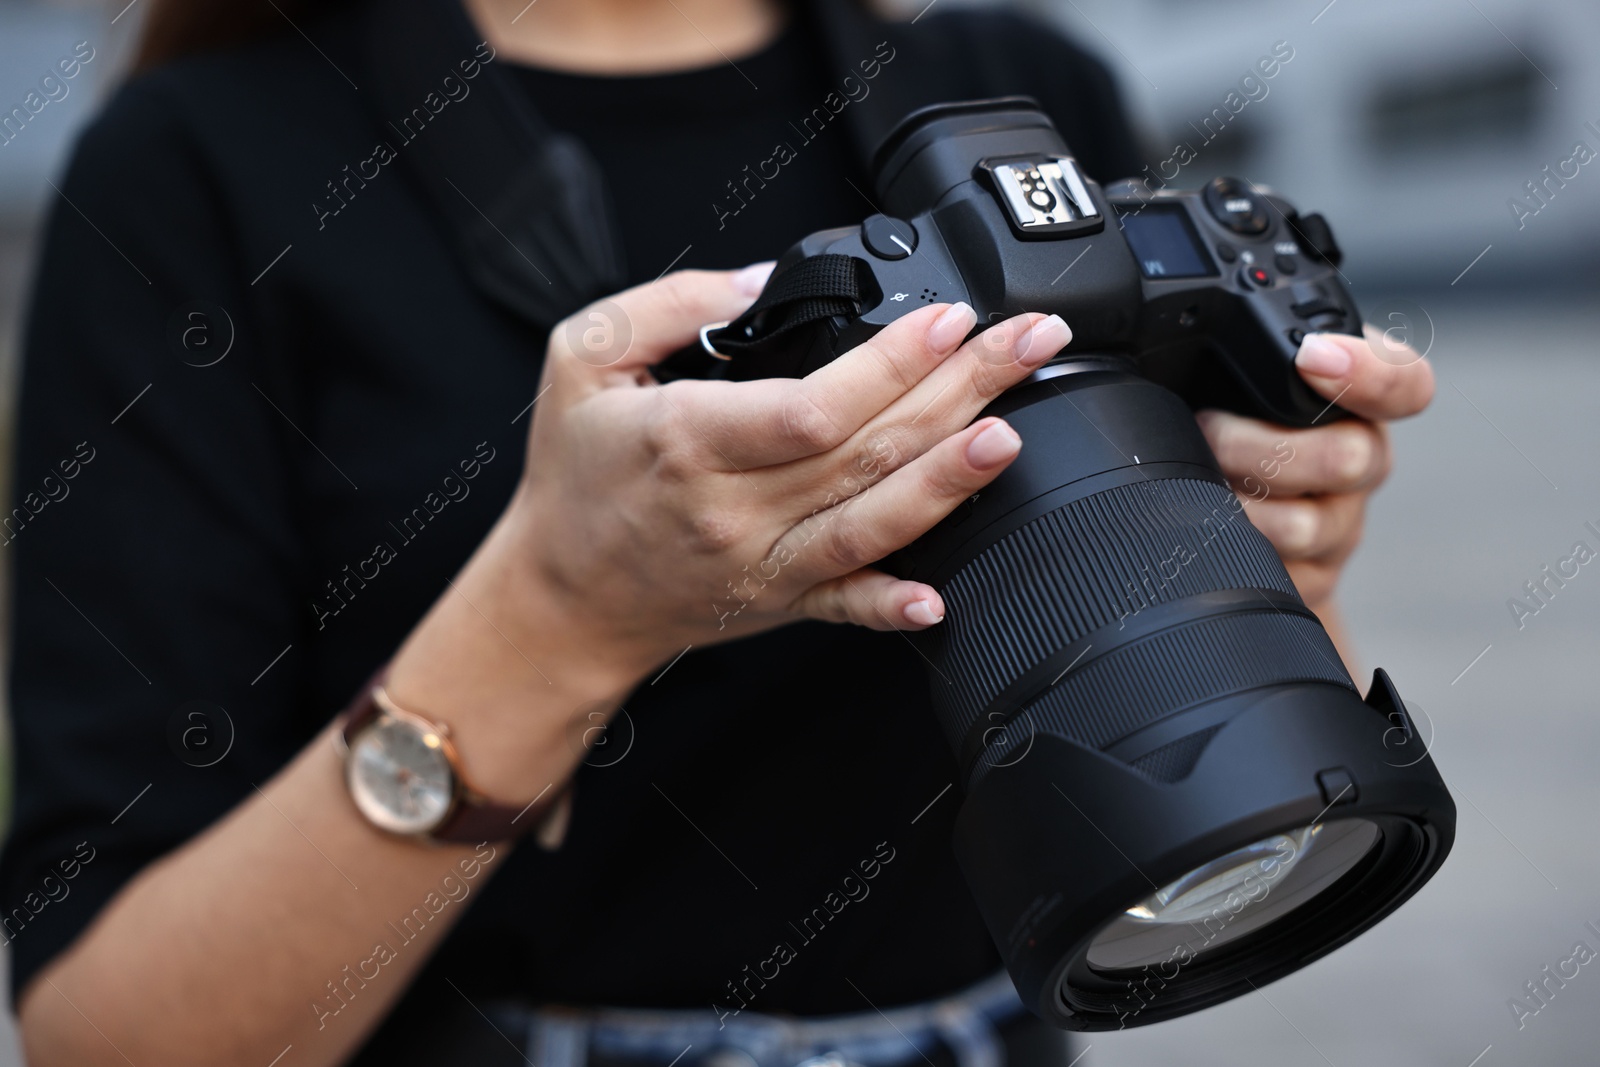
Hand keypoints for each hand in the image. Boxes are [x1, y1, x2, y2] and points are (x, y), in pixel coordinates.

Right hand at [508, 265, 1073, 677]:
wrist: (559, 596)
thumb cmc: (573, 475)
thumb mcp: (582, 357)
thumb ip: (670, 304)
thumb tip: (757, 279)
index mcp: (686, 440)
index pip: (810, 406)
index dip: (890, 365)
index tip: (944, 319)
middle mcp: (731, 509)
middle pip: (864, 452)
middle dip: (958, 390)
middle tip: (1025, 345)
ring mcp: (759, 563)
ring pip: (871, 525)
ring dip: (950, 481)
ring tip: (1012, 435)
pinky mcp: (776, 601)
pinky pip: (842, 606)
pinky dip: (890, 604)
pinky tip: (938, 595)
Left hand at [1196, 326, 1433, 609]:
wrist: (1213, 515)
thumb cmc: (1222, 424)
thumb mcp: (1232, 371)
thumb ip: (1244, 343)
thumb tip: (1202, 308)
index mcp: (1353, 398)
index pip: (1406, 383)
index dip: (1372, 372)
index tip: (1312, 356)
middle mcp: (1360, 459)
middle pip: (1349, 458)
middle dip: (1261, 446)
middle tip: (1207, 427)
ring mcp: (1339, 524)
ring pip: (1307, 526)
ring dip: (1238, 504)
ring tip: (1195, 481)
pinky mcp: (1311, 578)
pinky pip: (1279, 575)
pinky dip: (1232, 551)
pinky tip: (1206, 529)